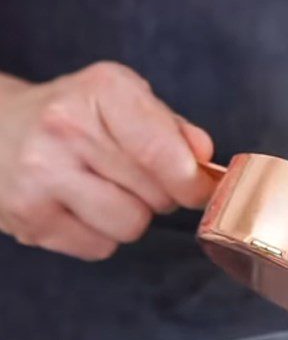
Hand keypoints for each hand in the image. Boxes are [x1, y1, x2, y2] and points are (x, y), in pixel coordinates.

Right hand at [0, 61, 215, 259]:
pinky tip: (76, 207)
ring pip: (131, 226)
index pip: (168, 156)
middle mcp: (67, 128)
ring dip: (130, 218)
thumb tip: (205, 158)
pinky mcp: (29, 217)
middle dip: (160, 195)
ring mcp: (42, 174)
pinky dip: (98, 235)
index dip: (194, 183)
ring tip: (103, 191)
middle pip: (158, 196)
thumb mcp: (124, 102)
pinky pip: (100, 248)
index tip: (196, 187)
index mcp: (102, 91)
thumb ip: (173, 130)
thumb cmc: (73, 118)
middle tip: (130, 178)